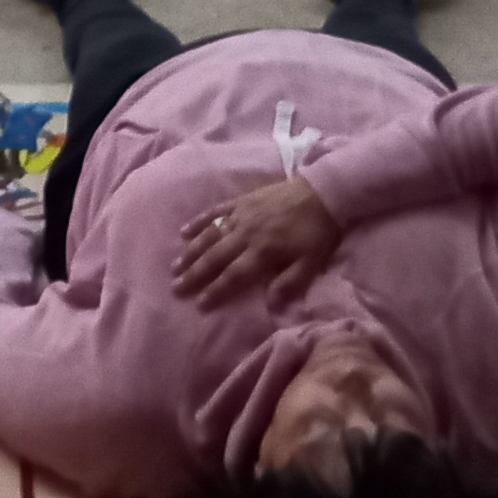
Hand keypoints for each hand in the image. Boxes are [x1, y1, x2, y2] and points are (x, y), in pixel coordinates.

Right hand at [174, 178, 340, 302]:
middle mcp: (246, 234)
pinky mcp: (241, 201)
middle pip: (215, 257)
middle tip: (176, 288)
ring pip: (210, 236)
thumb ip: (290, 283)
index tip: (199, 304)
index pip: (234, 275)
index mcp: (263, 251)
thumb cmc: (318, 231)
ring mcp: (241, 215)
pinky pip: (215, 212)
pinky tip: (184, 232)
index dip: (216, 290)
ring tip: (175, 266)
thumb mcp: (312, 262)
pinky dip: (199, 221)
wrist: (323, 192)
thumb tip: (270, 305)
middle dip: (195, 274)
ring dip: (191, 252)